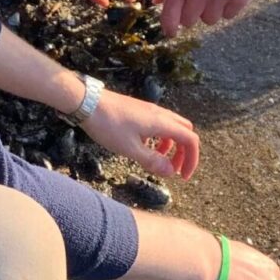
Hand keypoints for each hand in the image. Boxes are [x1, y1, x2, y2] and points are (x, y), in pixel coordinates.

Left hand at [80, 88, 199, 179]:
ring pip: (172, 126)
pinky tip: (143, 146)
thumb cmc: (107, 125)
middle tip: (173, 168)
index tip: (183, 176)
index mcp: (161, 123)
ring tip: (157, 160)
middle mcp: (159, 113)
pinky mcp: (139, 109)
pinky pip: (158, 123)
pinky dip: (159, 137)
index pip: (190, 139)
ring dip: (171, 145)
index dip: (192, 159)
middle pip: (185, 131)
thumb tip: (171, 172)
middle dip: (184, 152)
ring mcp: (149, 110)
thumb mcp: (130, 149)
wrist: (87, 102)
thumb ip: (152, 161)